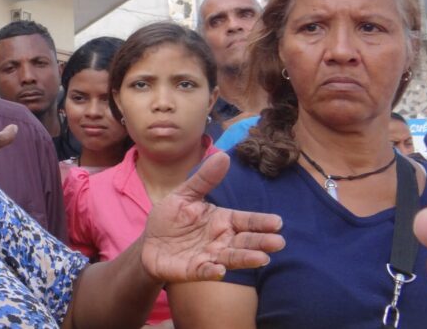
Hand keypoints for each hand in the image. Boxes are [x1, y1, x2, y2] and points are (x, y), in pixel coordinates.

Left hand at [140, 153, 284, 282]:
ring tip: (262, 258)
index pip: (246, 221)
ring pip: (231, 258)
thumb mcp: (184, 195)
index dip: (261, 222)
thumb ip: (204, 179)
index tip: (277, 222)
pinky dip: (213, 271)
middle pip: (245, 241)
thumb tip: (223, 155)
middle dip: (261, 242)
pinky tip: (220, 270)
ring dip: (246, 258)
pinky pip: (205, 271)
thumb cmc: (170, 218)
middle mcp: (221, 240)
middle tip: (278, 242)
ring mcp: (209, 256)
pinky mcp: (194, 270)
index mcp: (222, 220)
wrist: (148, 244)